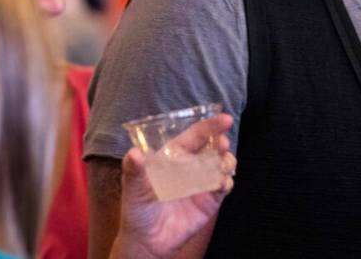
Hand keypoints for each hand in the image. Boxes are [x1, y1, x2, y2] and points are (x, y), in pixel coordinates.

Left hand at [112, 114, 235, 258]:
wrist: (147, 242)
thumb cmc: (138, 209)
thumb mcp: (133, 189)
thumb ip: (134, 171)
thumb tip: (133, 153)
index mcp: (175, 156)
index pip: (195, 135)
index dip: (210, 126)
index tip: (225, 119)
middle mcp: (191, 165)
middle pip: (213, 147)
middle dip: (222, 141)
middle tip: (223, 144)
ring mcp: (202, 182)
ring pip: (223, 164)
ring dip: (228, 161)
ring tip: (224, 165)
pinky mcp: (210, 200)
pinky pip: (224, 186)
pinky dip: (227, 182)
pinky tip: (222, 184)